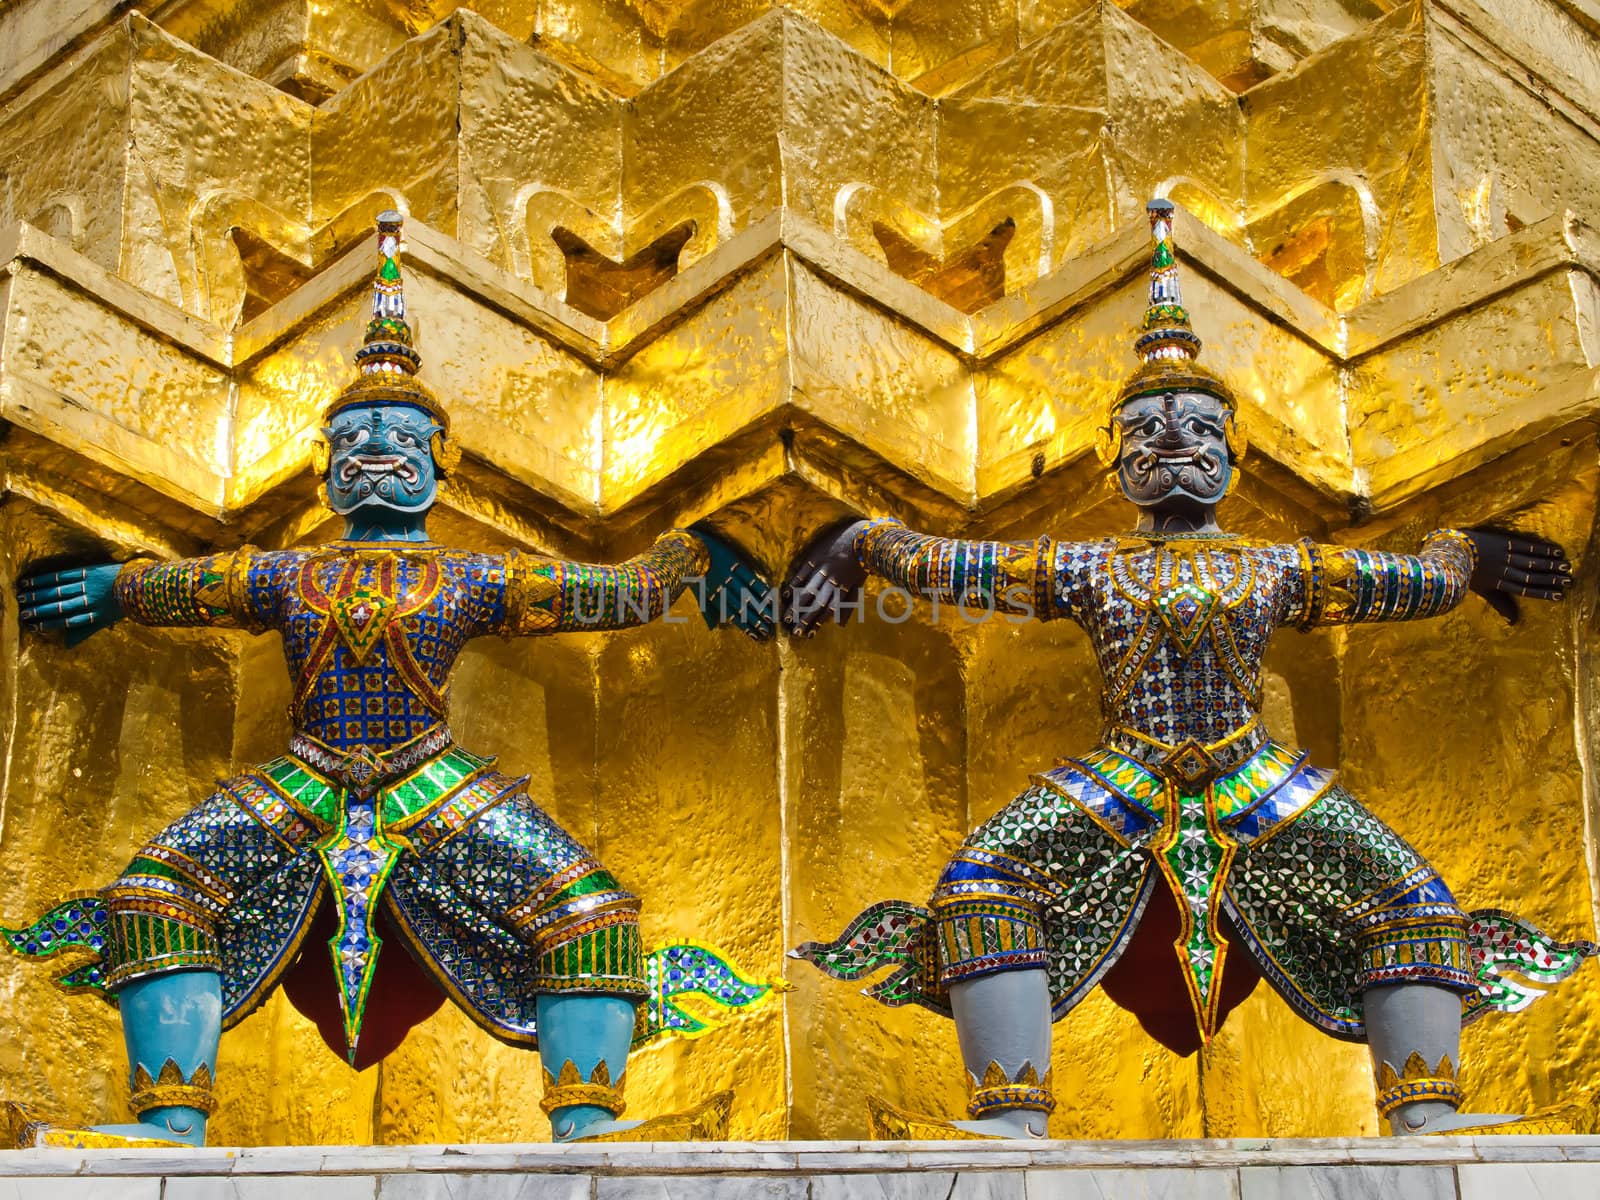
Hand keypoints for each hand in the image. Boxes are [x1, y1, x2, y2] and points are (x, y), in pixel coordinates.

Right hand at [17, 563, 124, 645]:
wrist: (142, 582)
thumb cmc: (124, 603)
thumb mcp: (107, 621)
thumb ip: (86, 631)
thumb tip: (66, 645)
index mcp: (95, 615)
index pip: (68, 621)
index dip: (49, 624)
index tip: (33, 625)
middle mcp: (90, 602)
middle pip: (60, 607)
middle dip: (39, 610)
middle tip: (22, 613)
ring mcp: (88, 586)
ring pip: (59, 592)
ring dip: (39, 595)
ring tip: (22, 597)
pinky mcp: (88, 572)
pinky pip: (63, 576)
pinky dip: (46, 579)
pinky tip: (33, 581)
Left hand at [688, 528, 775, 640]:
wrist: (690, 548)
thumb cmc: (693, 572)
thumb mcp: (697, 593)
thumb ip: (706, 609)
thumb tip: (713, 627)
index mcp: (713, 597)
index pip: (732, 614)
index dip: (744, 625)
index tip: (756, 635)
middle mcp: (722, 588)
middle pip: (741, 606)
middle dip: (755, 620)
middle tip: (767, 630)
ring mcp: (729, 576)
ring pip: (746, 594)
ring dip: (759, 606)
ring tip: (770, 616)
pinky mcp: (733, 563)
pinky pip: (748, 577)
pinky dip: (758, 586)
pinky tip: (768, 595)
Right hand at [781, 519, 869, 636]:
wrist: (863, 537)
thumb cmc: (863, 562)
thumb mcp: (859, 585)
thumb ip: (848, 605)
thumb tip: (839, 625)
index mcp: (842, 588)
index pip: (828, 610)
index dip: (817, 623)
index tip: (808, 634)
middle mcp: (830, 580)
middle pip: (815, 603)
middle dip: (803, 618)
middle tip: (793, 632)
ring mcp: (821, 568)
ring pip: (806, 590)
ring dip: (795, 605)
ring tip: (786, 618)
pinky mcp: (815, 557)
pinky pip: (802, 572)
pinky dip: (793, 583)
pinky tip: (784, 594)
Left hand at [1461, 529, 1573, 623]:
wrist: (1451, 551)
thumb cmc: (1465, 571)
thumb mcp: (1481, 591)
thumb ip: (1499, 604)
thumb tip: (1513, 622)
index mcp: (1499, 584)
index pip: (1525, 590)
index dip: (1543, 593)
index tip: (1560, 596)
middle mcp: (1504, 571)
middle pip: (1531, 577)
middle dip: (1551, 579)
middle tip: (1570, 581)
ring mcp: (1504, 557)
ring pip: (1531, 562)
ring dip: (1549, 564)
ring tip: (1566, 566)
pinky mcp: (1503, 543)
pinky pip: (1526, 546)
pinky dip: (1541, 549)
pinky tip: (1555, 551)